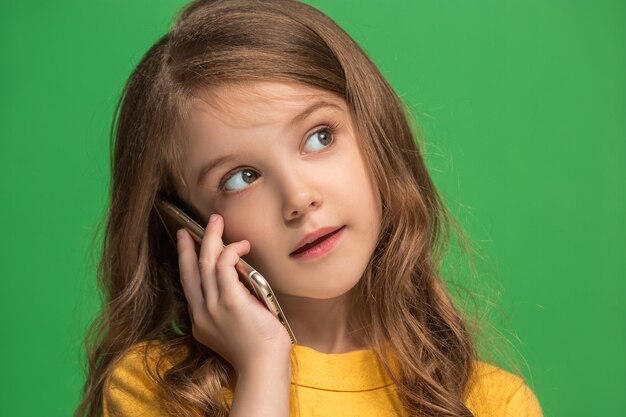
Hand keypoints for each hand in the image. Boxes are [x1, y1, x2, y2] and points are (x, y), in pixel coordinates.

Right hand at [176, 213, 291, 372]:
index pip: (188, 283)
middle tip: (191, 226)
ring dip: (211, 238)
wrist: (262, 367)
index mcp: (200, 319)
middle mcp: (201, 312)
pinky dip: (231, 251)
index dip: (185, 260)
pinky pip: (224, 267)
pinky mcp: (230, 301)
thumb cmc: (256, 350)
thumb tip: (235, 282)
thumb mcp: (231, 328)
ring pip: (205, 263)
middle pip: (190, 269)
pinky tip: (240, 244)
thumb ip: (226, 307)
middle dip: (190, 244)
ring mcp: (214, 306)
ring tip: (217, 222)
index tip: (185, 242)